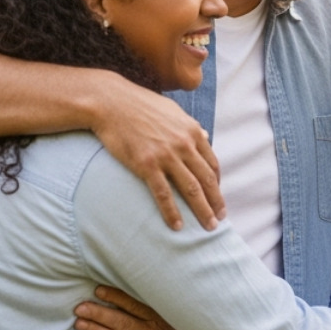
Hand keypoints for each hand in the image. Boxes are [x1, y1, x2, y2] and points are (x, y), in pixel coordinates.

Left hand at [74, 285, 236, 329]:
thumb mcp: (174, 316)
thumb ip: (153, 306)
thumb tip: (129, 291)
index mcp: (159, 318)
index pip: (133, 304)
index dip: (114, 297)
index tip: (98, 290)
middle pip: (121, 321)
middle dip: (98, 314)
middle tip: (79, 308)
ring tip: (78, 324)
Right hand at [90, 75, 224, 231]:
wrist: (111, 102)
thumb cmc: (140, 105)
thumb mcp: (172, 111)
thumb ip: (190, 126)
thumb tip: (205, 136)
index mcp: (192, 132)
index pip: (212, 164)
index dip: (217, 184)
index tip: (217, 198)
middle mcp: (184, 144)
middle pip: (206, 180)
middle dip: (216, 202)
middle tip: (220, 220)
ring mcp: (166, 155)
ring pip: (191, 189)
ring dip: (202, 210)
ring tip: (208, 227)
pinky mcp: (146, 164)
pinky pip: (163, 194)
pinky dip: (172, 212)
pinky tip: (178, 226)